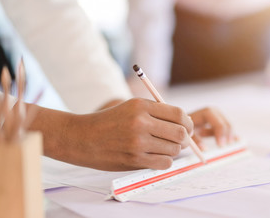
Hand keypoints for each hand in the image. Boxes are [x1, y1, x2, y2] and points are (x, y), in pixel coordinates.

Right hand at [36, 98, 193, 170]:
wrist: (81, 138)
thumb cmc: (109, 122)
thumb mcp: (130, 107)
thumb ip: (156, 112)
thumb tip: (185, 123)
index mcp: (141, 106)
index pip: (178, 114)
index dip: (188, 123)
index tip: (187, 128)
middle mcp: (140, 122)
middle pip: (180, 133)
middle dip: (185, 139)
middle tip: (181, 141)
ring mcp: (137, 142)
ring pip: (174, 149)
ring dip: (174, 150)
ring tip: (164, 148)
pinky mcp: (134, 159)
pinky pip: (164, 163)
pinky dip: (165, 161)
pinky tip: (156, 157)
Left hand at [189, 107, 235, 148]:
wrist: (185, 120)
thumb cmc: (186, 126)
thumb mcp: (189, 132)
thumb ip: (196, 140)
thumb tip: (205, 149)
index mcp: (207, 112)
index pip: (218, 123)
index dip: (221, 134)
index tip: (220, 146)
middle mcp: (215, 112)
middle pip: (226, 124)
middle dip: (227, 136)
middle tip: (224, 148)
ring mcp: (219, 115)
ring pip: (228, 127)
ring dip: (227, 137)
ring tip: (221, 146)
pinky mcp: (221, 120)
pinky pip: (228, 129)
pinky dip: (230, 135)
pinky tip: (237, 140)